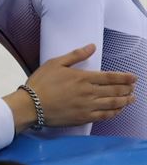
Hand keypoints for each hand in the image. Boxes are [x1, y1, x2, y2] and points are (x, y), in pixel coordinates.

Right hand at [3, 44, 135, 132]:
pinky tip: (118, 110)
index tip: (133, 77)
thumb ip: (75, 55)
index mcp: (83, 78)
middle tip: (133, 88)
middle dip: (127, 89)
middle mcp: (89, 93)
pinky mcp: (83, 118)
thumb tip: (91, 47)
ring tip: (131, 99)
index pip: (110, 77)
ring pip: (113, 104)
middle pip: (115, 91)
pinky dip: (114, 113)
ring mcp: (87, 107)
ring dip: (125, 101)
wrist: (30, 105)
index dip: (124, 77)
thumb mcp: (55, 63)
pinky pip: (105, 116)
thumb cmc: (40, 83)